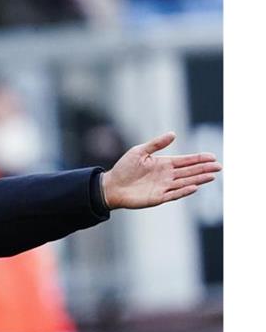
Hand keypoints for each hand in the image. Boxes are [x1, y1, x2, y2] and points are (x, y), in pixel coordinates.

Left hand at [101, 132, 221, 209]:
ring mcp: (163, 187)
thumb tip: (174, 134)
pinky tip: (195, 187)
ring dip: (198, 179)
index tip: (212, 156)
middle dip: (204, 169)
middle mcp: (166, 176)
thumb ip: (156, 144)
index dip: (198, 159)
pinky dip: (184, 191)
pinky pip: (174, 194)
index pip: (185, 161)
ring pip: (185, 182)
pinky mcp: (158, 198)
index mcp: (163, 164)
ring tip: (212, 176)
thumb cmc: (124, 168)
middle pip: (189, 172)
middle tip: (219, 166)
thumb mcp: (140, 151)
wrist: (111, 186)